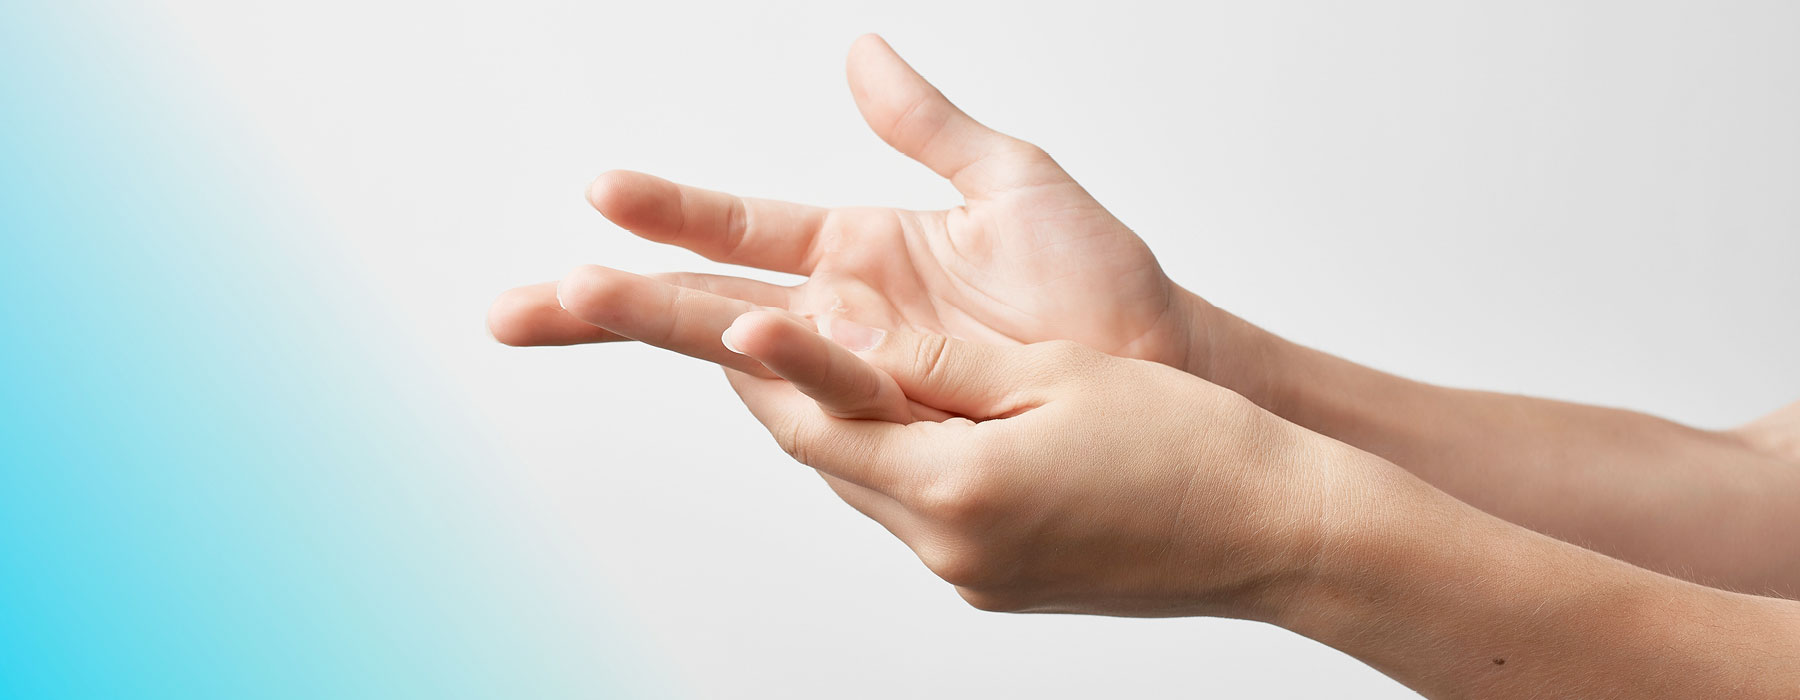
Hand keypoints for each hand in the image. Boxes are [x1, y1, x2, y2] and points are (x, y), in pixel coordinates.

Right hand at [487, 34, 1212, 376]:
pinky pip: (825, 394)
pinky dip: (777, 368)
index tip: (598, 192)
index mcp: (855, 257)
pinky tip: (729, 341)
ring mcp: (865, 373)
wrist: (1158, 367)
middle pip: (703, 305)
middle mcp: (842, 321)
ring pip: (738, 352)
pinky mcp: (902, 415)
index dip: (668, 213)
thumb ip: (928, 125)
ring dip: (657, 327)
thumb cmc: (1097, 286)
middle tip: (515, 308)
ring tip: (571, 302)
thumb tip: (860, 52)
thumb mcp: (1010, 180)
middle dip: (609, 302)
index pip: (735, 230)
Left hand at [713, 310, 1368, 617]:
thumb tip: (845, 334)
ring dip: (851, 434)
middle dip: (794, 400)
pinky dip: (907, 466)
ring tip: (833, 365)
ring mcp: (976, 578)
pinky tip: (925, 423)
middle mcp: (952, 549)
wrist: (1272, 530)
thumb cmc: (1185, 444)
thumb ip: (936, 364)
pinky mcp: (1001, 588)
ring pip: (877, 493)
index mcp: (958, 488)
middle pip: (835, 466)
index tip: (733, 319)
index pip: (819, 426)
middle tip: (758, 333)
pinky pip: (925, 518)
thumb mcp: (1051, 375)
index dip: (768, 371)